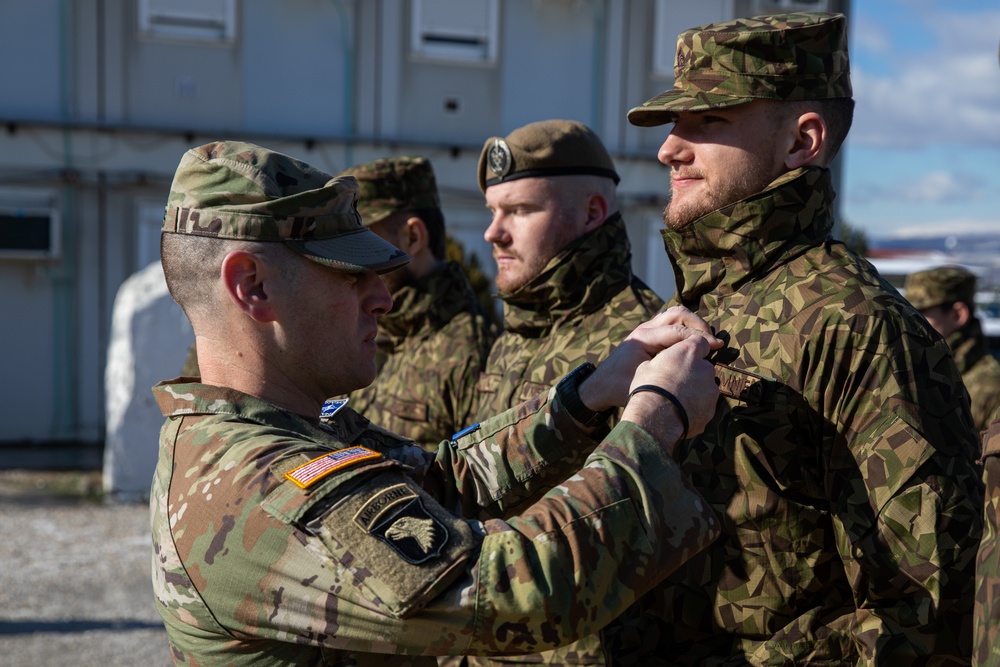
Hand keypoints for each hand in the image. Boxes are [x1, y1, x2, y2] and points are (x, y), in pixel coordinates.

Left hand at [578, 307, 721, 411]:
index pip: (677, 330)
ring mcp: (646, 328)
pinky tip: (696, 343)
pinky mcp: (649, 333)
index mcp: (642, 338)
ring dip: (693, 324)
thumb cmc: (619, 387)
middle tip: (714, 341)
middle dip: (699, 325)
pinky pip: (671, 322)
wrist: (601, 386)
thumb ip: (665, 371)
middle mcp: (644, 329)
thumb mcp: (642, 382)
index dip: (699, 337)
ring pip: (675, 315)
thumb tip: (693, 367)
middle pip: (678, 314)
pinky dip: (686, 327)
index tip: (717, 346)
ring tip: (707, 340)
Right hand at [623, 336, 719, 437]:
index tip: (683, 357)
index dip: (692, 349)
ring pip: (705, 387)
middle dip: (693, 372)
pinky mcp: (711, 409)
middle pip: (704, 366)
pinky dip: (696, 407)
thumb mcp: (647, 366)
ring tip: (676, 400)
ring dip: (695, 390)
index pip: (700, 342)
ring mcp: (711, 389)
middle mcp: (705, 368)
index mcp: (689, 352)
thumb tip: (663, 365)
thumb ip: (664, 361)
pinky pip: (704, 405)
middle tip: (676, 382)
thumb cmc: (648, 387)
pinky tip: (680, 412)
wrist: (655, 417)